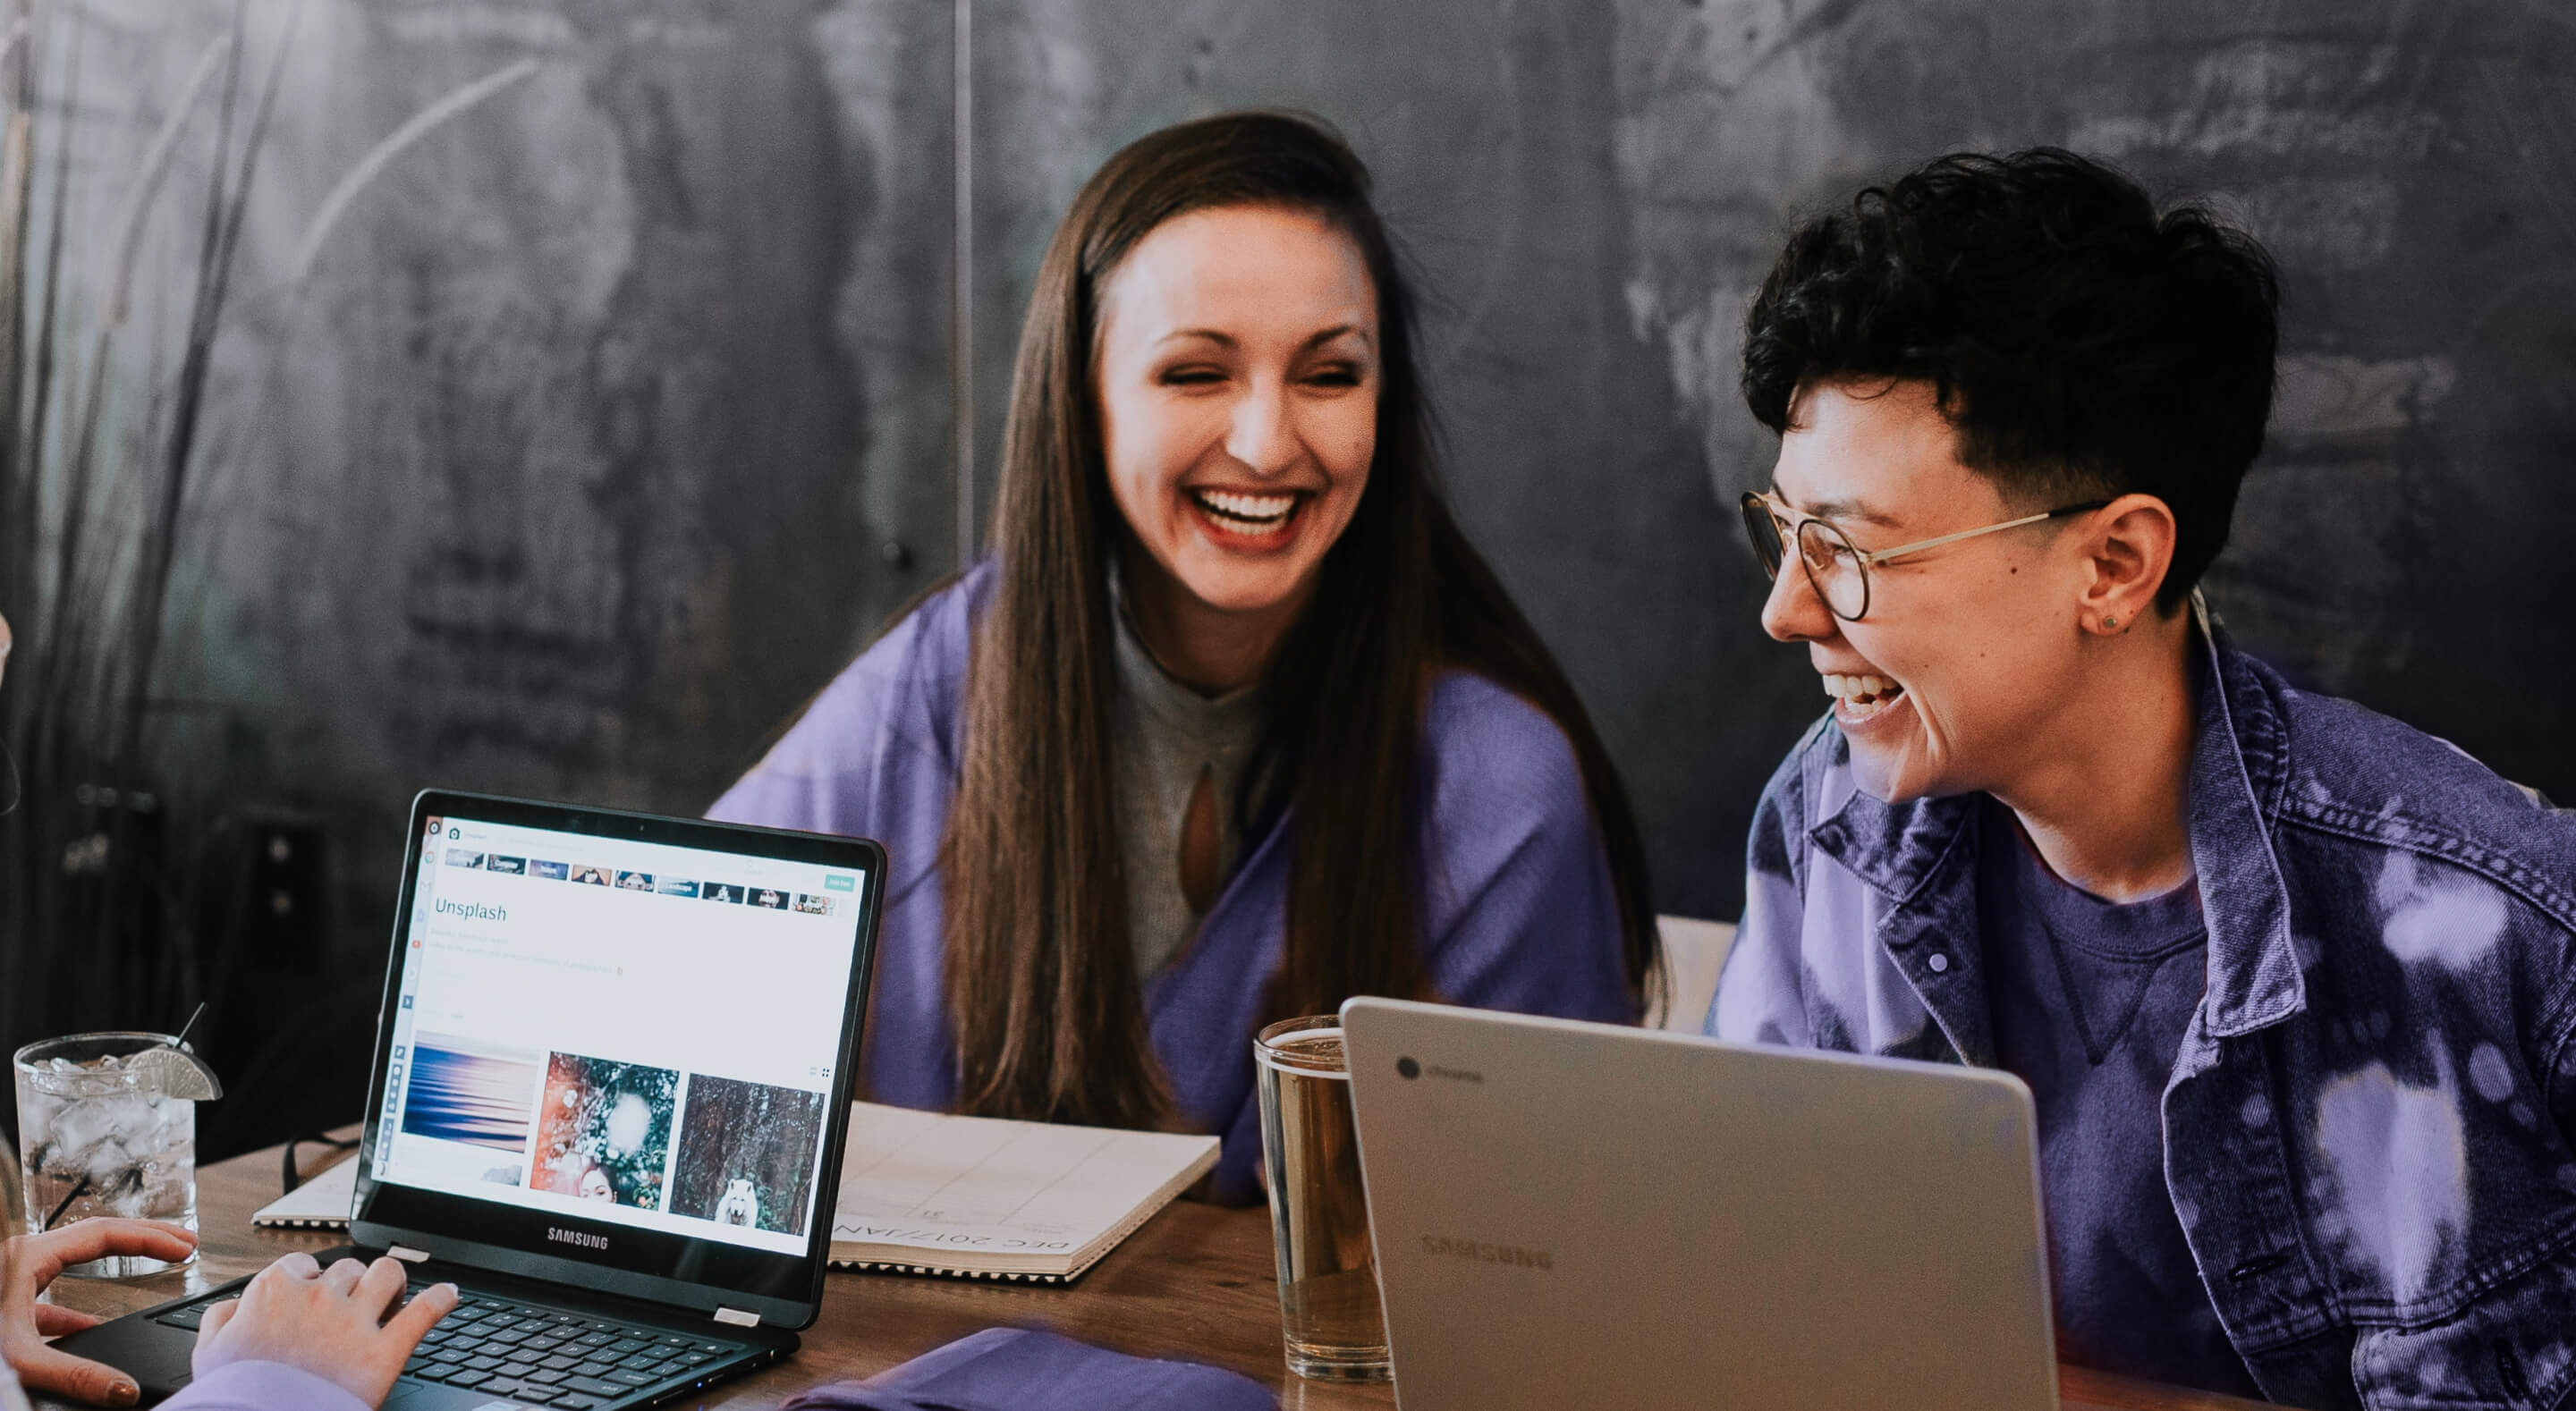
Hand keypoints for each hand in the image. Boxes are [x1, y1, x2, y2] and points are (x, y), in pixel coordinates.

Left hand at [2, 1218, 198, 1405]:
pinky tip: (86, 1337)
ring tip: (142, 1287)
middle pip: (95, 1240)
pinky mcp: (0, 1310)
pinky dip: (73, 1316)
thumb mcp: (18, 1358)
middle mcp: (21, 1262)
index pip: (105, 1234)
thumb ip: (75, 1376)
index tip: (185, 1246)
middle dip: (140, 1243)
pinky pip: (47, 1304)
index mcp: (29, 1257)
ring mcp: (9, 1284)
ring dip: (110, 1277)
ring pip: (70, 1270)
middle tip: (180, 1246)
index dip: (150, 1239)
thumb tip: (123, 1391)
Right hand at [193, 1253, 455, 1407]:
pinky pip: (425, 1312)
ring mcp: (354, 1323)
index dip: (309, 1281)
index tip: (312, 1295)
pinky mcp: (384, 1353)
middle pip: (347, 1270)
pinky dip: (441, 1300)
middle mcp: (318, 1299)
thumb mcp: (209, 1354)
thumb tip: (236, 1305)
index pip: (300, 1267)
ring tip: (391, 1298)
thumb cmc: (235, 1397)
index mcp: (274, 1292)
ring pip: (388, 1274)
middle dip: (350, 1285)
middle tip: (352, 1307)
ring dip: (392, 1282)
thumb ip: (221, 1320)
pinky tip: (450, 1295)